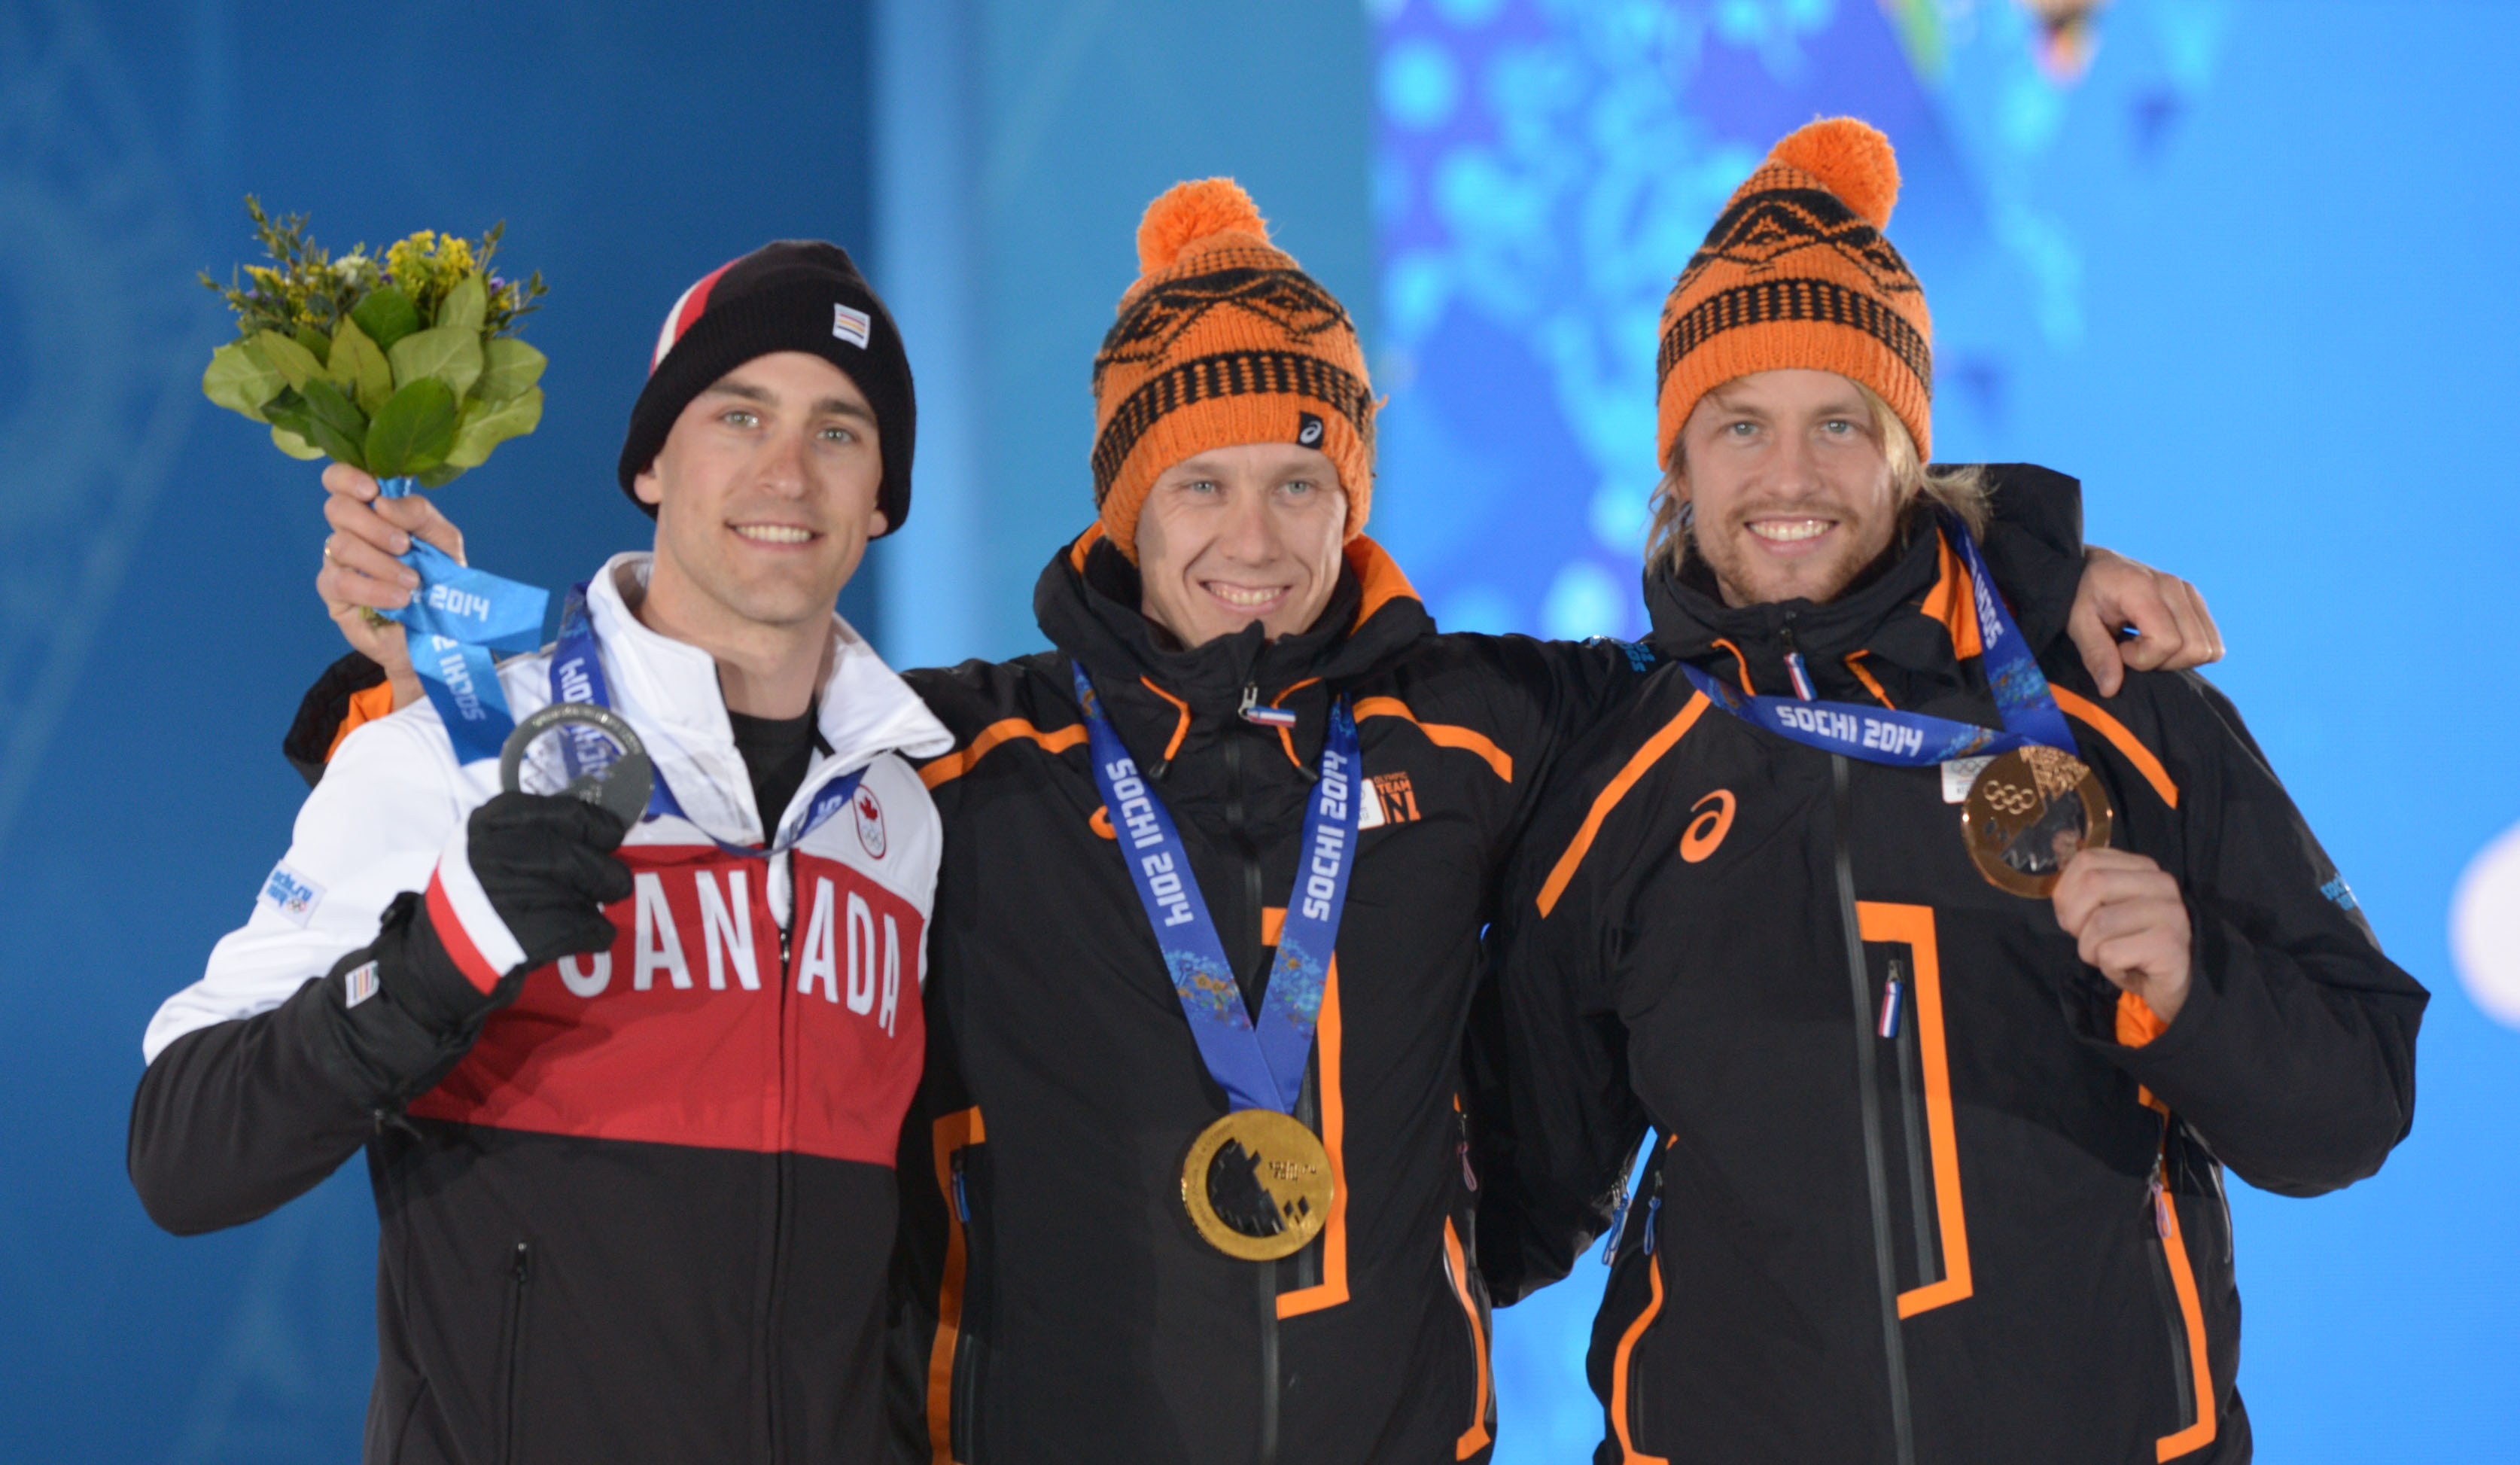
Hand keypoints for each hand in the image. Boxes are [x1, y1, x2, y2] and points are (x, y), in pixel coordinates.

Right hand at [316, 463, 469, 710]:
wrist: (440, 634)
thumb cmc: (440, 581)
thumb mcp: (444, 543)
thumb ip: (420, 515)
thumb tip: (384, 501)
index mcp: (374, 512)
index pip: (339, 481)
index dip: (347, 478)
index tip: (372, 490)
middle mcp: (350, 533)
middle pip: (337, 508)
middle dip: (374, 525)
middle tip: (405, 546)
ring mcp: (338, 563)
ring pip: (340, 544)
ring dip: (381, 561)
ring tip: (413, 582)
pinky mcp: (335, 596)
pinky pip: (340, 581)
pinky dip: (373, 588)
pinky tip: (400, 599)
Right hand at [385, 792, 632, 1031]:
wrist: (434, 960)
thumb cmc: (473, 898)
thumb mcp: (486, 849)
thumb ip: (532, 833)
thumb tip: (603, 829)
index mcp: (488, 824)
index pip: (562, 811)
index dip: (596, 822)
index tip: (611, 833)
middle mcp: (494, 853)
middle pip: (576, 855)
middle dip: (605, 870)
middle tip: (616, 883)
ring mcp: (506, 894)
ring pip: (582, 892)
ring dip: (596, 904)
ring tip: (589, 910)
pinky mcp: (521, 935)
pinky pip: (585, 927)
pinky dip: (597, 933)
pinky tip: (590, 936)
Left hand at [2052, 847, 2191, 1025]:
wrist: (2169, 987)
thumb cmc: (2130, 948)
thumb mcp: (2105, 911)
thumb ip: (2084, 891)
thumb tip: (2057, 885)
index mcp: (2143, 868)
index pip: (2086, 860)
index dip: (2067, 893)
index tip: (2075, 918)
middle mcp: (2162, 883)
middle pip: (2092, 883)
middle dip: (2074, 920)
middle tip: (2089, 941)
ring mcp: (2171, 913)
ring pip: (2099, 923)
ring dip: (2091, 950)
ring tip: (2112, 957)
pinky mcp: (2170, 945)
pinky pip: (2111, 954)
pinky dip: (2108, 969)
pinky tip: (2128, 969)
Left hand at [2067, 545, 2224, 695]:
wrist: (2094, 567)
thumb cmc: (2083, 594)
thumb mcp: (2079, 623)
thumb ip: (2096, 654)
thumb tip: (2110, 689)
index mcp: (2143, 588)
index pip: (2167, 642)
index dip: (2142, 659)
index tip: (2119, 648)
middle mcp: (2174, 587)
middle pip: (2195, 649)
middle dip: (2161, 662)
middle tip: (2131, 649)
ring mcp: (2189, 593)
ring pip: (2208, 649)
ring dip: (2176, 659)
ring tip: (2144, 644)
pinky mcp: (2196, 601)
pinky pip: (2211, 642)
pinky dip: (2187, 652)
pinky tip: (2158, 642)